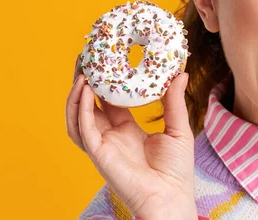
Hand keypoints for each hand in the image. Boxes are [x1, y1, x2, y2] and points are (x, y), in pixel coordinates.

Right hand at [66, 55, 196, 219]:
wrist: (171, 196)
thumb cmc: (176, 170)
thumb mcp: (178, 128)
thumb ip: (175, 101)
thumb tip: (181, 73)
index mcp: (127, 130)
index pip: (109, 102)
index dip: (104, 82)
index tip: (105, 61)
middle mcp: (111, 136)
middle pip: (89, 106)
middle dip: (84, 84)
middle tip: (85, 60)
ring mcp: (102, 145)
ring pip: (78, 117)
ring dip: (76, 96)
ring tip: (80, 73)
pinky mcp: (99, 154)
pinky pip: (84, 130)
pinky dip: (81, 110)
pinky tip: (85, 92)